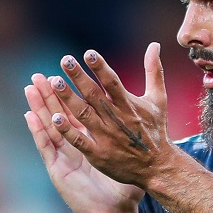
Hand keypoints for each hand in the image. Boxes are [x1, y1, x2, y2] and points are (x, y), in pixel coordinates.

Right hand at [24, 74, 142, 212]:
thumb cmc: (124, 191)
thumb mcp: (131, 160)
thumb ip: (133, 140)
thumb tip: (147, 122)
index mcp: (90, 143)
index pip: (77, 114)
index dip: (69, 94)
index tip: (64, 73)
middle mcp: (74, 148)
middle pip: (58, 115)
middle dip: (49, 95)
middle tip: (39, 74)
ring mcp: (64, 158)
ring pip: (49, 127)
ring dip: (39, 107)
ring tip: (30, 87)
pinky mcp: (58, 170)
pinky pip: (47, 147)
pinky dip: (38, 131)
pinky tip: (30, 115)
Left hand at [37, 43, 172, 189]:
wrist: (158, 167)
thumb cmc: (156, 130)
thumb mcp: (158, 99)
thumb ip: (154, 71)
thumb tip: (154, 45)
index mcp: (129, 105)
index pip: (112, 82)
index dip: (100, 67)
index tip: (88, 53)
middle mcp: (116, 119)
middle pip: (94, 95)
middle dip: (79, 77)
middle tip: (64, 60)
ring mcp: (106, 137)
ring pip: (84, 114)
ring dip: (68, 98)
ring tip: (53, 82)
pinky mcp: (99, 154)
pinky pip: (80, 140)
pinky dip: (68, 130)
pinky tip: (53, 118)